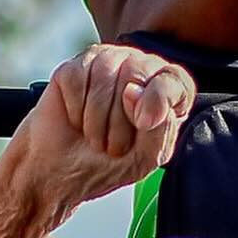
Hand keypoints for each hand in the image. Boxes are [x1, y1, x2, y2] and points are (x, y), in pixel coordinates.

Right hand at [21, 45, 195, 204]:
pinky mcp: (74, 68)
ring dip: (96, 117)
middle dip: (120, 119)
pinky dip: (75, 109)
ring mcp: (107, 64)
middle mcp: (140, 70)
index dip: (159, 99)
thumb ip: (159, 126)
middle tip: (112, 144)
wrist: (63, 174)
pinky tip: (76, 120)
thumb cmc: (109, 164)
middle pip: (137, 72)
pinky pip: (77, 77)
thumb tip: (134, 90)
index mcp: (167, 91)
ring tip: (95, 136)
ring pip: (105, 72)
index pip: (175, 79)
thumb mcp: (146, 157)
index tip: (143, 124)